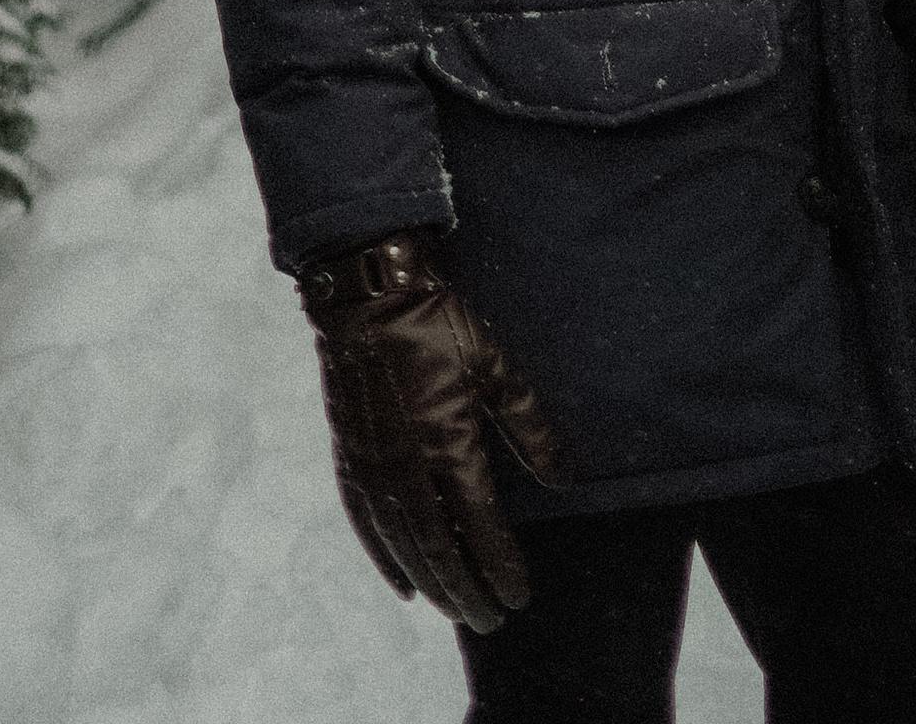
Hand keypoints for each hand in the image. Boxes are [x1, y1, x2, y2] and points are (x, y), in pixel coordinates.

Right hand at [296, 232, 563, 633]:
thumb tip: (565, 476)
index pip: (478, 526)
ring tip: (457, 608)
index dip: (500, 566)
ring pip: (403, 546)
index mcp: (447, 443)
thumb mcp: (495, 366)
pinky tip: (404, 584)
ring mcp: (373, 467)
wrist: (369, 294)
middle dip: (467, 591)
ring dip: (431, 584)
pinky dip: (386, 560)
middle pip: (439, 550)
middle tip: (491, 620)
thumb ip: (530, 425)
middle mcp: (407, 467)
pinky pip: (367, 526)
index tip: (519, 596)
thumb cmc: (438, 324)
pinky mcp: (350, 459)